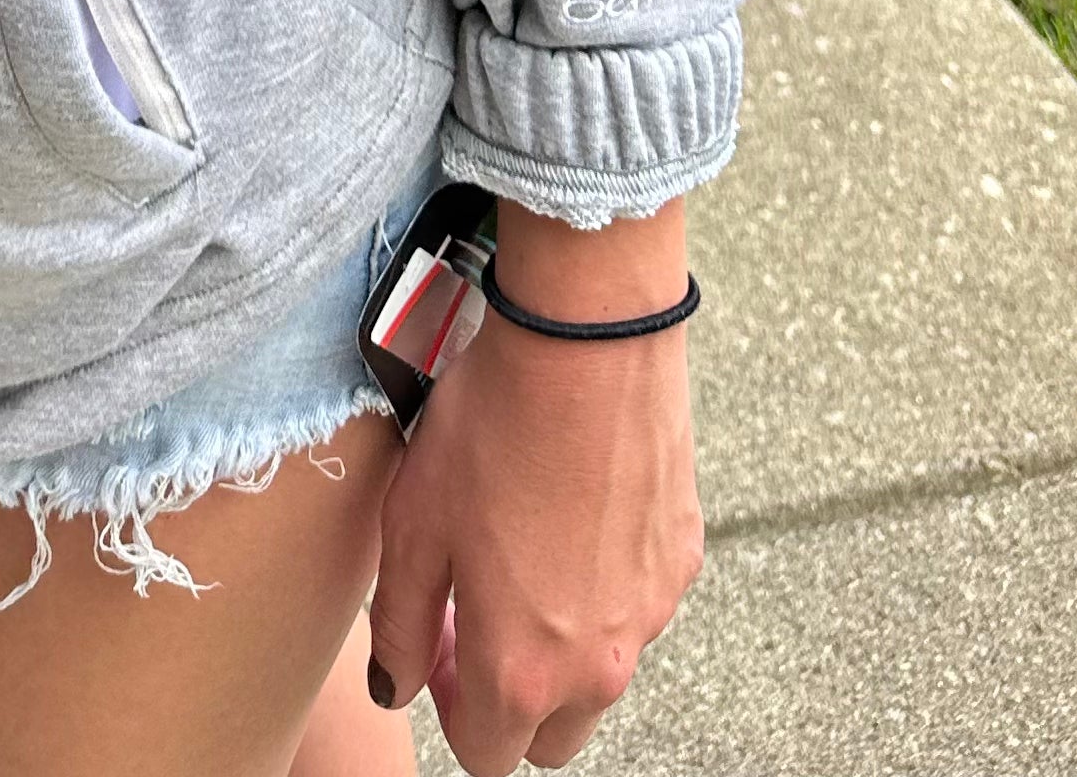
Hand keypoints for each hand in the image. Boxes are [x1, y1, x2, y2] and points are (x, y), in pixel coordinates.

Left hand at [364, 206, 702, 773]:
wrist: (586, 341)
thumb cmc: (492, 427)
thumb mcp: (411, 524)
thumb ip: (398, 625)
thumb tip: (395, 684)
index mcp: (522, 670)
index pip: (488, 754)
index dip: (452, 708)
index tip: (438, 648)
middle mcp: (598, 663)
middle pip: (552, 733)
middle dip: (511, 695)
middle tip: (476, 610)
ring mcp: (650, 614)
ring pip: (600, 672)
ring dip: (560, 643)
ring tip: (522, 550)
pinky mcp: (682, 559)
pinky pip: (638, 604)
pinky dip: (606, 584)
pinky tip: (573, 509)